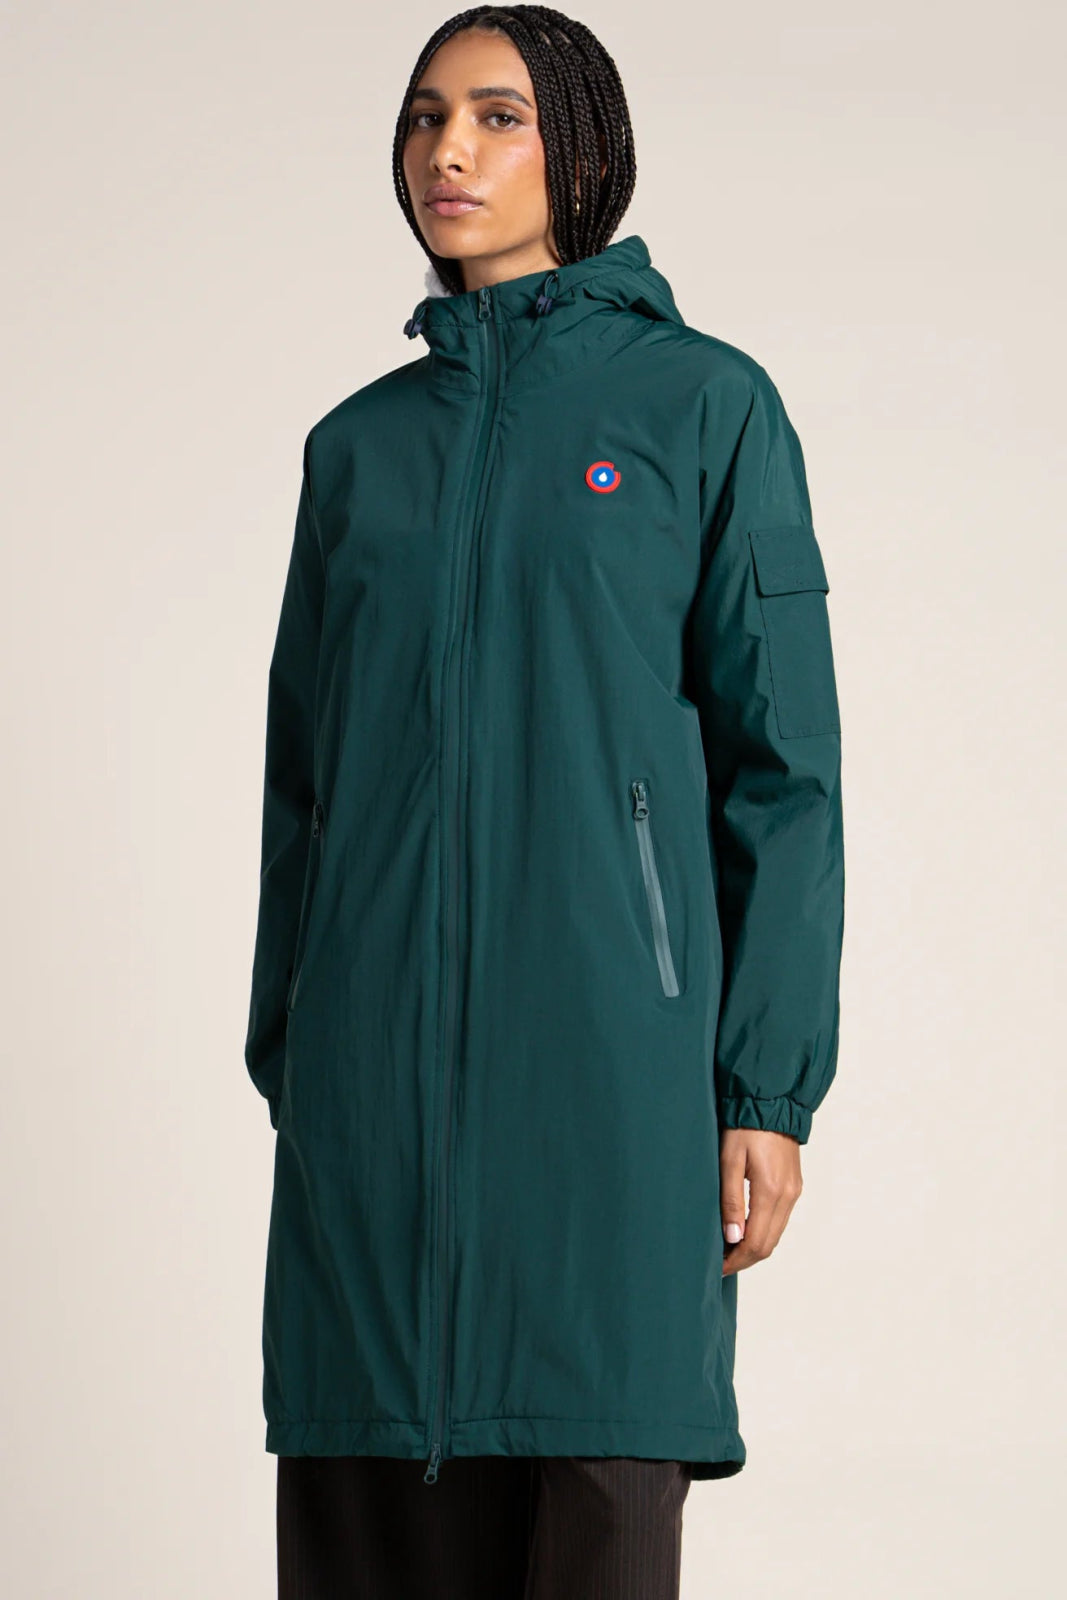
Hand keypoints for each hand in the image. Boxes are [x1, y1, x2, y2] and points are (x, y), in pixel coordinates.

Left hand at [719, 1127, 802, 1275]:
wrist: (771, 1103)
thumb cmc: (744, 1128)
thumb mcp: (729, 1161)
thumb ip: (731, 1201)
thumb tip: (733, 1238)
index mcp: (771, 1192)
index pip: (756, 1243)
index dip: (736, 1260)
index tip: (716, 1266)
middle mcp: (788, 1196)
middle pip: (768, 1245)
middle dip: (744, 1259)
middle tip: (719, 1263)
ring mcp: (794, 1192)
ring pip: (775, 1235)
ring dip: (753, 1247)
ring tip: (728, 1249)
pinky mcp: (794, 1186)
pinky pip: (780, 1220)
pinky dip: (763, 1232)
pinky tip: (744, 1230)